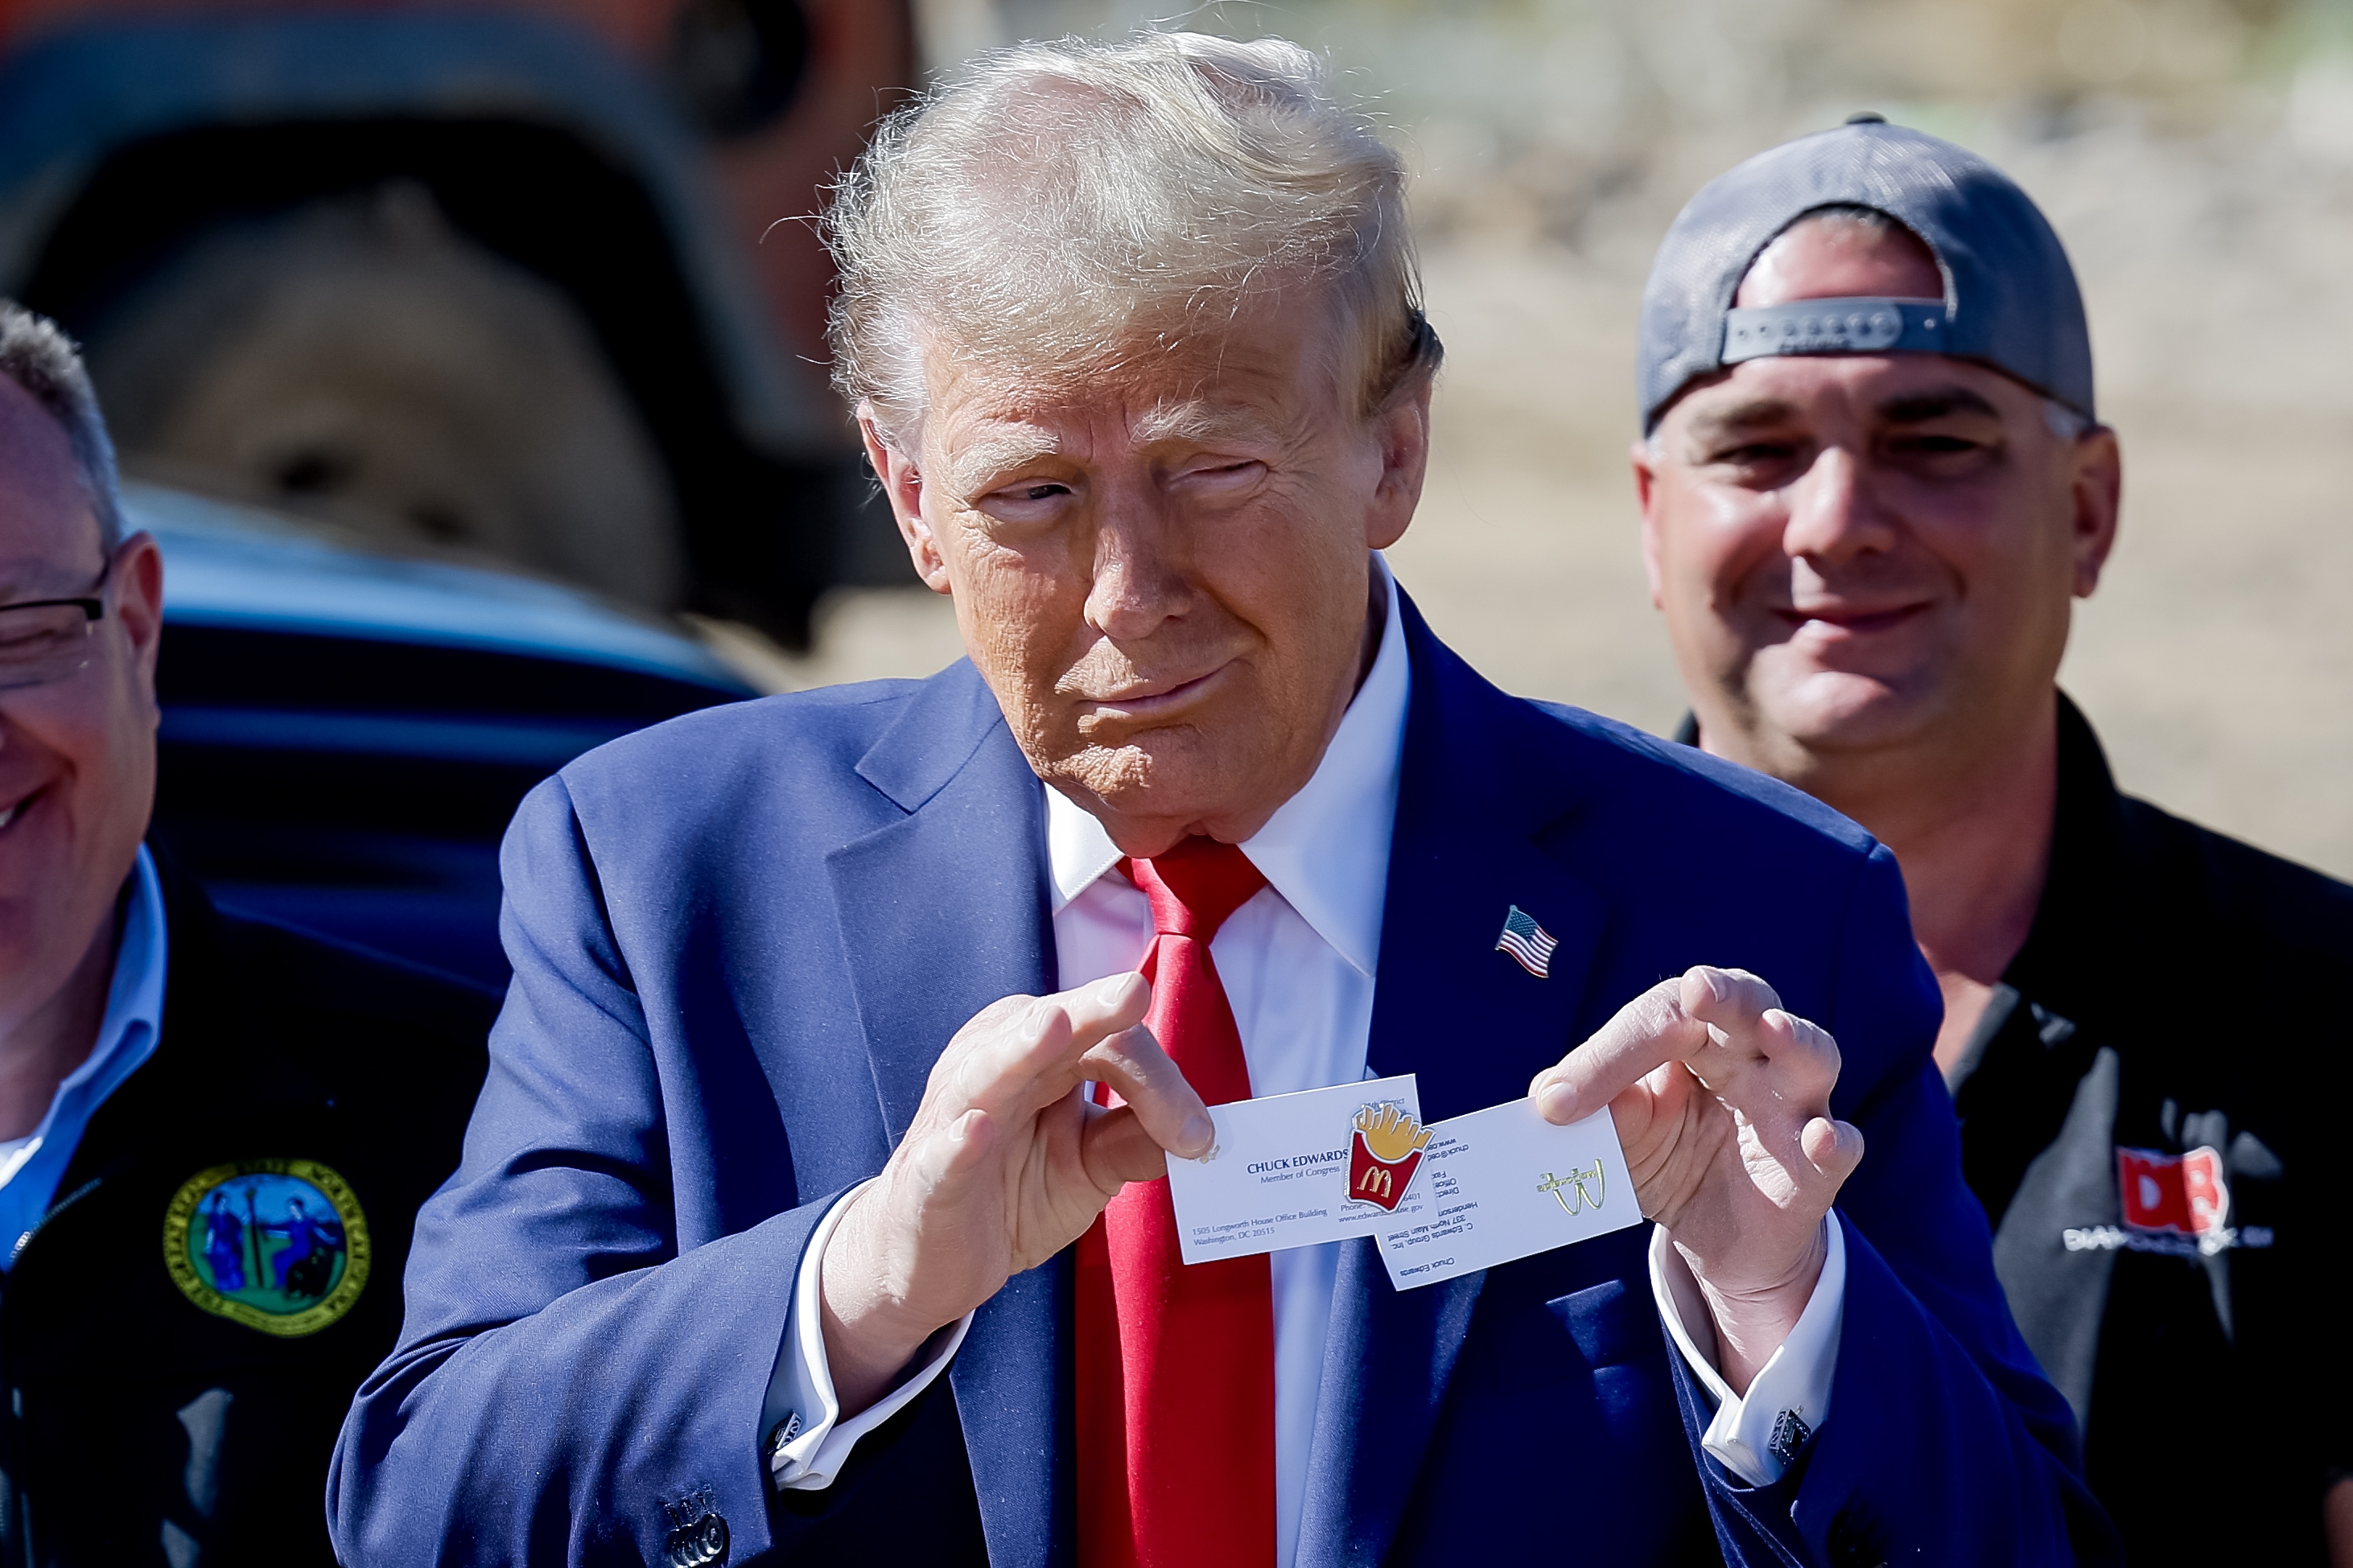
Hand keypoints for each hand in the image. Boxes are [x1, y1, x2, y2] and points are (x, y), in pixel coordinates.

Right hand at [819, 973, 1209, 1413]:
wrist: (932, 1261)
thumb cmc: (1011, 1193)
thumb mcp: (1088, 1167)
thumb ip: (1136, 1141)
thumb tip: (1205, 1134)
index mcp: (1038, 1055)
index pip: (1107, 1043)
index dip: (1161, 1082)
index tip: (1201, 1137)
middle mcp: (993, 1067)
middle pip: (1052, 1031)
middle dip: (1094, 1014)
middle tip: (1135, 993)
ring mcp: (954, 1119)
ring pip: (987, 1072)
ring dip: (1020, 1049)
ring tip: (1054, 1025)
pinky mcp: (926, 1178)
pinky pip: (943, 1155)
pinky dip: (960, 1141)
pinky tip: (977, 1129)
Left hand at [1531, 966, 1861, 1391]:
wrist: (1715, 1235)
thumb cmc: (1666, 1155)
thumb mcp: (1619, 1134)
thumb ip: (1592, 1111)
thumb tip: (1551, 1101)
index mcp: (1697, 1034)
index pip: (1660, 1017)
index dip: (1609, 1054)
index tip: (1557, 1102)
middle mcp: (1752, 1056)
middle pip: (1751, 1004)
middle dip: (1726, 995)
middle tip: (1697, 992)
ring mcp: (1793, 1106)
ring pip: (1812, 1055)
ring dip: (1795, 1040)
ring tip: (1773, 1030)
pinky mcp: (1816, 1167)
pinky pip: (1840, 1145)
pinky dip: (1834, 1140)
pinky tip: (1819, 1139)